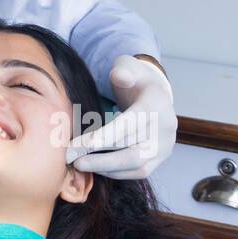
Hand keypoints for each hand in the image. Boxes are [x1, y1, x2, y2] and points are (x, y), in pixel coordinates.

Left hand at [66, 55, 176, 178]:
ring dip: (107, 168)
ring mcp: (165, 146)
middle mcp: (165, 129)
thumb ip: (123, 70)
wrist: (155, 92)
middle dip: (102, 159)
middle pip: (134, 152)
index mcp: (156, 105)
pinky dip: (116, 172)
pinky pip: (139, 171)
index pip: (130, 125)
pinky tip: (95, 167)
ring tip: (80, 164)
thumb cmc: (135, 79)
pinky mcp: (160, 158)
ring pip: (137, 166)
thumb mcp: (129, 66)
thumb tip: (120, 77)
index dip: (105, 136)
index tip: (80, 145)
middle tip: (72, 160)